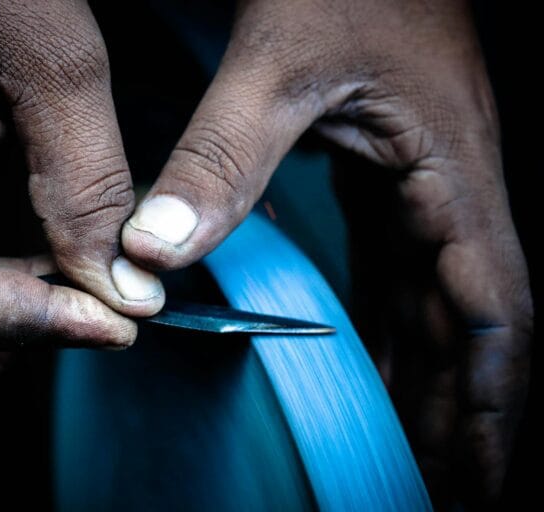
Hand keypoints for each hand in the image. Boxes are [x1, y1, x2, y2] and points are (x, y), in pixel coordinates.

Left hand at [121, 0, 531, 503]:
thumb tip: (155, 250)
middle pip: (471, 322)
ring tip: (406, 436)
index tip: (478, 475)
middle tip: (434, 481)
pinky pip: (399, 261)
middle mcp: (450, 183)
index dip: (491, 401)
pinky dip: (391, 317)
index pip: (497, 311)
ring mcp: (424, 178)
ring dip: (427, 369)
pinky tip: (374, 350)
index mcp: (450, 168)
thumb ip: (219, 157)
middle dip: (460, 406)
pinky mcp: (391, 166)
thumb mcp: (277, 62)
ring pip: (436, 296)